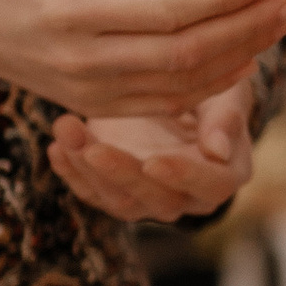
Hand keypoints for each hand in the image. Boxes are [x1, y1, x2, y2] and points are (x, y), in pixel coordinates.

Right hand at [0, 0, 285, 117]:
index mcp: (72, 12)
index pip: (168, 11)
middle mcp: (85, 61)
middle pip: (188, 53)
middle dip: (251, 27)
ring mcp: (91, 92)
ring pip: (184, 82)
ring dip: (243, 53)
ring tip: (285, 19)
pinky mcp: (97, 105)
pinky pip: (168, 99)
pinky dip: (214, 79)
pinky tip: (247, 52)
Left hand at [51, 85, 254, 222]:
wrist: (172, 87)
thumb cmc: (209, 85)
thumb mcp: (225, 91)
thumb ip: (226, 118)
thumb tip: (218, 151)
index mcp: (226, 172)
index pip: (212, 187)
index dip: (185, 177)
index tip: (156, 161)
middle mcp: (189, 195)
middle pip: (159, 200)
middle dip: (124, 174)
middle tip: (95, 149)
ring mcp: (150, 197)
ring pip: (120, 200)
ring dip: (89, 170)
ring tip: (67, 130)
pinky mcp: (117, 191)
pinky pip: (92, 191)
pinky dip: (72, 171)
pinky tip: (58, 145)